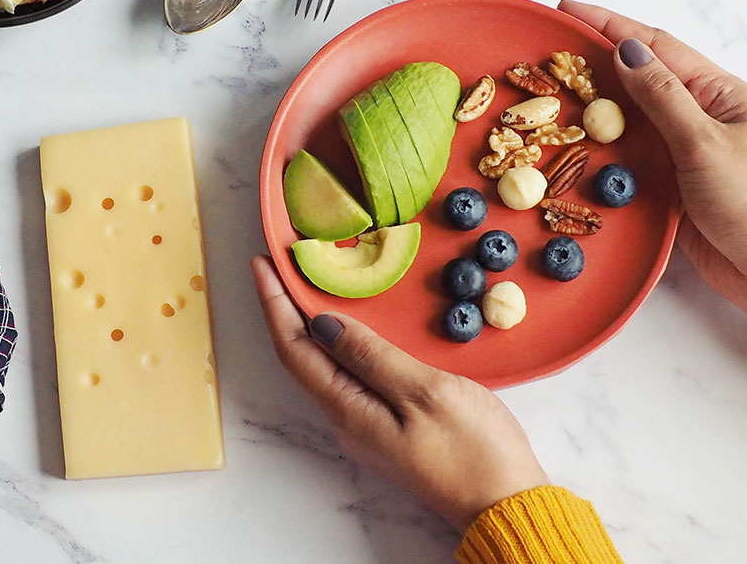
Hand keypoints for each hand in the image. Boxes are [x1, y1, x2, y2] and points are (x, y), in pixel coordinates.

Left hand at [252, 255, 548, 532]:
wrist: (506, 504)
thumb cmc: (473, 452)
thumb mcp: (424, 392)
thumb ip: (372, 356)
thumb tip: (323, 324)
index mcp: (348, 410)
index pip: (294, 348)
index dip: (274, 303)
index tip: (262, 264)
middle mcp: (347, 418)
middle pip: (302, 355)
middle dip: (285, 308)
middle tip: (282, 263)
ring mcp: (366, 423)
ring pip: (325, 364)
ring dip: (311, 322)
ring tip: (308, 282)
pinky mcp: (388, 424)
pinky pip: (350, 373)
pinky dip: (341, 340)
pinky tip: (353, 323)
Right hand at [558, 0, 746, 310]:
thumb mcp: (705, 143)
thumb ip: (661, 97)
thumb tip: (624, 51)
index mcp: (717, 94)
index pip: (655, 47)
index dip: (608, 25)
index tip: (567, 10)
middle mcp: (697, 119)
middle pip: (635, 81)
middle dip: (590, 65)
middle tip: (543, 55)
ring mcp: (683, 155)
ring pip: (625, 124)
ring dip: (588, 114)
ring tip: (544, 100)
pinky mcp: (671, 192)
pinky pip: (626, 165)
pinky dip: (597, 158)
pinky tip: (570, 154)